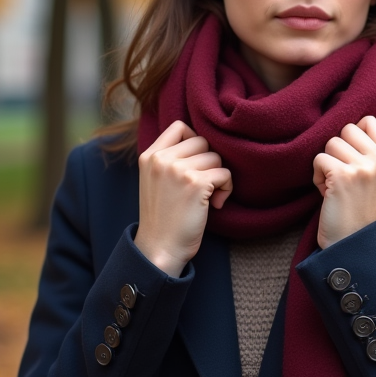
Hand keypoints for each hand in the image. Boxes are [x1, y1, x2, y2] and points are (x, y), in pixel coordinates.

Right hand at [134, 121, 232, 276]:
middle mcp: (162, 159)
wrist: (160, 249)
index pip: (179, 127)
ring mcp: (178, 170)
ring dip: (218, 177)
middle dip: (208, 162)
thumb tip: (203, 141)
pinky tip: (215, 204)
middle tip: (203, 185)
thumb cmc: (163, 217)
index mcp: (149, 156)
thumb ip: (169, 159)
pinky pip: (225, 174)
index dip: (194, 141)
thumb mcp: (154, 181)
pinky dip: (226, 189)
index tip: (196, 163)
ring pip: (216, 157)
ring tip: (208, 196)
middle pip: (202, 141)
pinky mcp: (196, 183)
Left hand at [312, 116, 375, 249]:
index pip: (369, 121)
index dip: (353, 134)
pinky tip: (326, 193)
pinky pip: (319, 158)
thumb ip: (372, 155)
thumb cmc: (360, 213)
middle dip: (338, 149)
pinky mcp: (343, 175)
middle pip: (347, 129)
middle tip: (341, 175)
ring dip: (326, 164)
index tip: (349, 155)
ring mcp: (364, 167)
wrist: (354, 245)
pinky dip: (317, 176)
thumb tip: (350, 126)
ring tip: (335, 186)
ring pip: (331, 143)